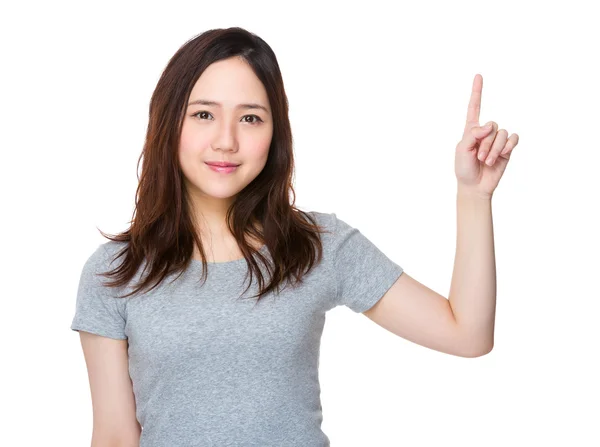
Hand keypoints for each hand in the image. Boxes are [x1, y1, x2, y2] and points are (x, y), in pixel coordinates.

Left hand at [455, 74, 518, 198]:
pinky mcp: (508, 148)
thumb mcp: (462, 150)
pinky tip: (503, 155)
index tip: (478, 75)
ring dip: (494, 149)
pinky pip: (513, 138)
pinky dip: (507, 147)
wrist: (475, 186)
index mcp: (471, 129)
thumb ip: (473, 134)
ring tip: (487, 161)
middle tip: (479, 157)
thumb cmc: (464, 168)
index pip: (474, 107)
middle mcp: (485, 132)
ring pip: (501, 133)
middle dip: (485, 143)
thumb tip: (488, 126)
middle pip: (491, 125)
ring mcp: (497, 140)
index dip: (477, 91)